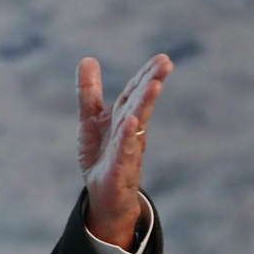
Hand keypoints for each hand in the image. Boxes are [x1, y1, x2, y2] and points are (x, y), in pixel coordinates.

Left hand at [77, 53, 172, 247]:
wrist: (105, 195)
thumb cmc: (102, 155)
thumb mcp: (91, 120)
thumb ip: (89, 92)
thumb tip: (87, 58)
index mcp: (121, 117)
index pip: (134, 92)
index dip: (146, 74)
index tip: (162, 58)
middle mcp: (128, 131)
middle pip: (139, 103)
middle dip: (151, 83)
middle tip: (166, 63)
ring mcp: (126, 149)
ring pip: (137, 124)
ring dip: (145, 104)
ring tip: (154, 85)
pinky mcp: (119, 169)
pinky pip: (124, 151)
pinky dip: (127, 136)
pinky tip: (132, 122)